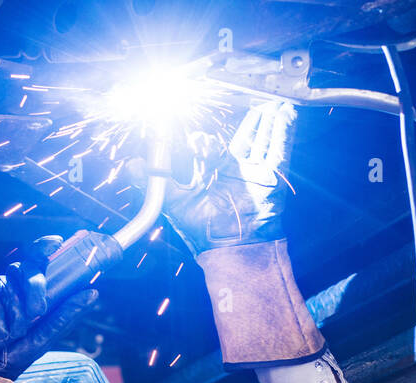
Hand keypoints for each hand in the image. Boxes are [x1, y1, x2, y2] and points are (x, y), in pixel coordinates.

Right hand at [0, 235, 97, 378]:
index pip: (37, 261)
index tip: (56, 244)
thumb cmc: (12, 355)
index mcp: (28, 293)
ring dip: (12, 313)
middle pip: (24, 267)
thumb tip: (92, 293)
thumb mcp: (43, 338)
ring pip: (6, 283)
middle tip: (37, 312)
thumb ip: (65, 315)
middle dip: (34, 287)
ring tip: (11, 335)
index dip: (44, 247)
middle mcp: (10, 287)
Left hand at [162, 101, 294, 255]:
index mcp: (210, 174)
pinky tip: (286, 112)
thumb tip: (130, 165)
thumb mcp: (173, 201)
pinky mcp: (271, 177)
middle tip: (247, 100)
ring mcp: (253, 174)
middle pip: (241, 138)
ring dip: (267, 121)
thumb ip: (156, 180)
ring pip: (261, 140)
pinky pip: (278, 149)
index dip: (201, 132)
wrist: (231, 248)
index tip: (198, 118)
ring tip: (272, 103)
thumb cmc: (203, 232)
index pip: (207, 145)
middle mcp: (232, 172)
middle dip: (247, 120)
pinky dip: (283, 130)